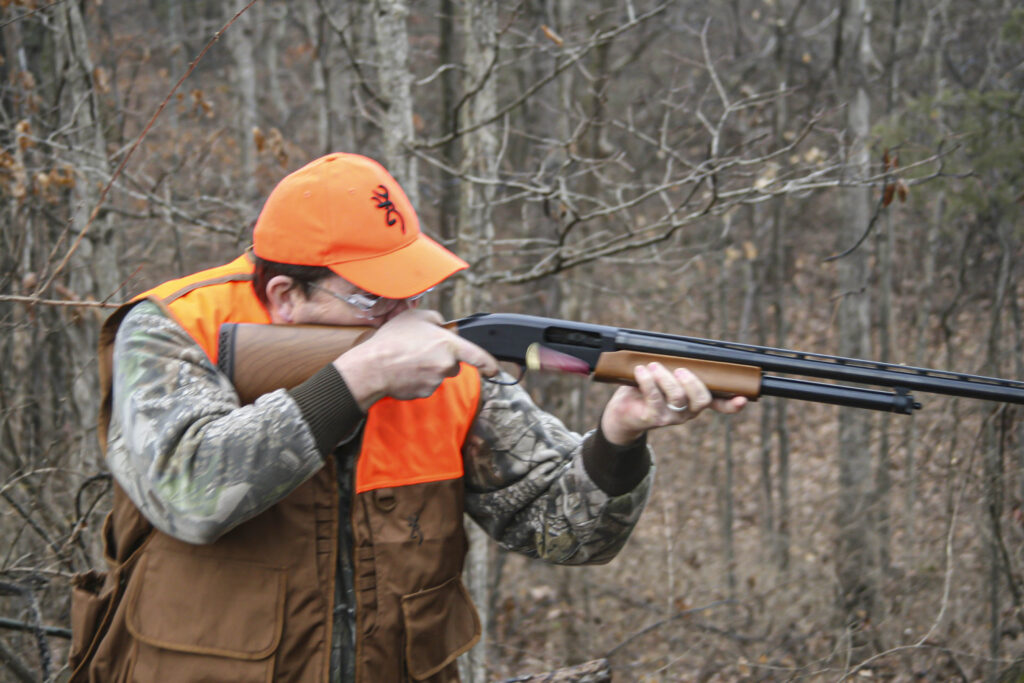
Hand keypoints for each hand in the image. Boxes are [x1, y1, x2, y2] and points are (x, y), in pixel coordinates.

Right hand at [333, 309, 498, 410]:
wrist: (373, 366)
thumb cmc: (393, 339)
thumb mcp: (416, 316)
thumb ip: (436, 319)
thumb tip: (442, 325)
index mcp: (449, 345)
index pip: (478, 356)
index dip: (489, 364)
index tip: (495, 369)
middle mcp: (446, 365)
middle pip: (453, 364)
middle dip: (442, 359)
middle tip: (421, 350)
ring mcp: (436, 381)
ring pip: (438, 375)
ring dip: (428, 368)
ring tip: (407, 358)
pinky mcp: (424, 393)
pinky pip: (425, 385)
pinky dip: (417, 379)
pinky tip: (403, 370)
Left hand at [600, 362, 746, 444]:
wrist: (623, 413)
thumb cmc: (647, 390)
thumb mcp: (666, 379)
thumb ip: (678, 369)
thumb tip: (686, 350)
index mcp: (695, 402)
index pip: (721, 405)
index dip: (733, 404)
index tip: (742, 398)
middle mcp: (688, 412)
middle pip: (702, 400)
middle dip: (692, 381)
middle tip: (680, 369)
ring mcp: (672, 417)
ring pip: (678, 397)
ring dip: (665, 377)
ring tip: (653, 366)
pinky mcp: (653, 418)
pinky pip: (654, 398)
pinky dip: (648, 380)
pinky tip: (641, 371)